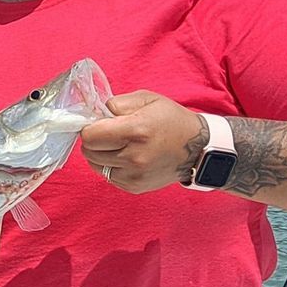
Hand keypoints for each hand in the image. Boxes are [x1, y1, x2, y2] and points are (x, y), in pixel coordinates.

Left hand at [79, 91, 207, 193]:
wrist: (197, 149)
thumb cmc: (171, 120)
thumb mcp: (147, 99)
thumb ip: (118, 103)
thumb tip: (96, 112)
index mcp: (137, 131)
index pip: (90, 135)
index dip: (90, 127)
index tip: (99, 123)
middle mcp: (134, 156)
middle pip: (89, 151)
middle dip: (94, 140)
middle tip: (108, 133)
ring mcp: (134, 175)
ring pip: (95, 165)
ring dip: (100, 154)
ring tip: (118, 145)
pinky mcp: (135, 187)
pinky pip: (108, 176)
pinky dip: (111, 166)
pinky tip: (126, 157)